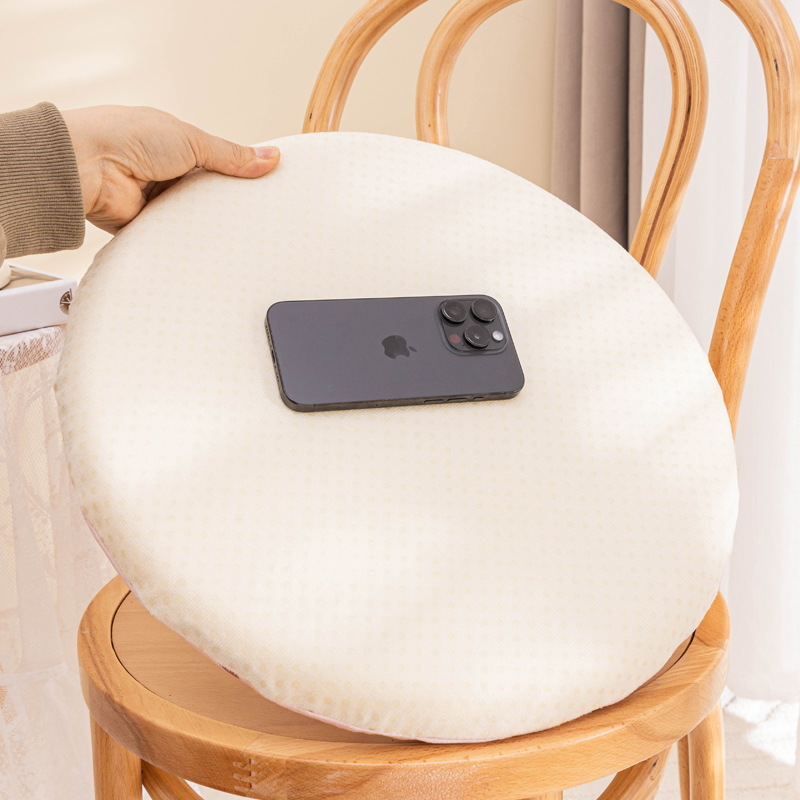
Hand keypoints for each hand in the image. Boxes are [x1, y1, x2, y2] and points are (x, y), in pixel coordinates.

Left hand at [62, 105, 279, 233]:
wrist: (87, 166)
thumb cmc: (126, 136)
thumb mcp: (192, 140)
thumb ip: (232, 155)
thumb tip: (270, 157)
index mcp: (175, 146)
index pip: (217, 164)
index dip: (240, 176)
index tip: (265, 188)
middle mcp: (166, 173)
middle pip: (208, 194)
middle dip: (227, 204)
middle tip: (257, 216)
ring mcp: (156, 201)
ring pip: (194, 218)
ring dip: (208, 222)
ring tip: (239, 233)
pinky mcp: (147, 227)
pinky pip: (176, 237)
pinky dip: (188, 240)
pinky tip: (209, 245)